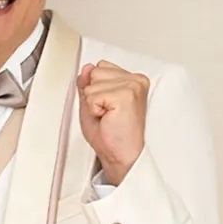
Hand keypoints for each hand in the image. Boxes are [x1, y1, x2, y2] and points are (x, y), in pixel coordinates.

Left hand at [76, 59, 149, 184]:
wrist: (122, 156)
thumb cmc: (111, 135)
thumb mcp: (92, 104)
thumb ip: (88, 84)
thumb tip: (86, 68)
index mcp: (132, 79)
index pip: (99, 67)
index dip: (95, 90)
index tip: (107, 107)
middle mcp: (135, 79)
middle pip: (94, 72)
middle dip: (93, 95)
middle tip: (106, 114)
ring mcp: (132, 85)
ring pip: (91, 84)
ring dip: (93, 104)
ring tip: (108, 116)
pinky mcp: (125, 95)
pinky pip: (91, 96)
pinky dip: (93, 110)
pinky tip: (108, 118)